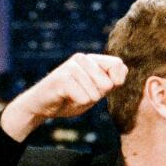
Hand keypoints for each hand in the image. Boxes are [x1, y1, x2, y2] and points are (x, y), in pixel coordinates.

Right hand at [1, 53, 127, 140]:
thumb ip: (111, 81)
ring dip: (86, 100)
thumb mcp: (97, 90)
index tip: (100, 88)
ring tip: (72, 95)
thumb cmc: (72, 98)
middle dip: (97, 95)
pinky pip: (84, 98)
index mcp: (93, 60)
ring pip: (96, 93)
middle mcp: (82, 58)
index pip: (118, 65)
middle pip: (108, 84)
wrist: (43, 106)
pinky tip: (65, 97)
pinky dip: (77, 103)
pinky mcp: (62, 78)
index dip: (115, 82)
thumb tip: (123, 68)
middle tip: (81, 93)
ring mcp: (71, 66)